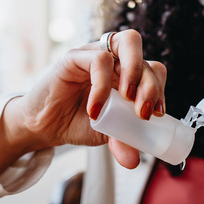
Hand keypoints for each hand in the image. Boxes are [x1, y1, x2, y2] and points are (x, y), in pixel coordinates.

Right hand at [0, 29, 166, 172]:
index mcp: (128, 75)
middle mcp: (115, 60)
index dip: (160, 89)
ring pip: (128, 43)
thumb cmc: (76, 122)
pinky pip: (98, 60)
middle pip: (146, 56)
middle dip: (152, 85)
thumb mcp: (107, 135)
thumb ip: (123, 141)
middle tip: (144, 113)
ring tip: (128, 101)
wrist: (43, 126)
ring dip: (135, 73)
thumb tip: (134, 160)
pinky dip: (102, 86)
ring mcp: (96, 55)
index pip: (154, 70)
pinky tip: (96, 109)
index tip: (158, 114)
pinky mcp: (74, 57)